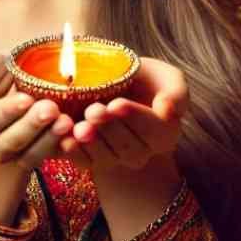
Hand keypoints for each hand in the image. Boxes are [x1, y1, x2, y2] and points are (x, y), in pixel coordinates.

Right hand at [0, 51, 73, 172]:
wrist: (24, 82)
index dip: (5, 113)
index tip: (26, 99)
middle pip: (9, 143)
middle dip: (31, 126)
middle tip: (51, 108)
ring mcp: (18, 155)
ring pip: (29, 156)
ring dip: (49, 140)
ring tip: (67, 122)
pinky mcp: (42, 156)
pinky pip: (50, 159)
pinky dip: (64, 148)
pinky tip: (75, 137)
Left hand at [60, 56, 188, 174]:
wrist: (114, 87)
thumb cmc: (143, 81)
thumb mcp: (166, 77)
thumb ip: (176, 92)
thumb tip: (166, 110)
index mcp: (165, 134)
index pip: (155, 131)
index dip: (135, 118)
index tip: (117, 104)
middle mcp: (142, 152)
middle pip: (129, 147)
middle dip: (109, 129)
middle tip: (93, 110)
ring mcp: (116, 160)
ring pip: (106, 158)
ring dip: (92, 143)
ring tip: (79, 127)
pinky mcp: (92, 161)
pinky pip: (85, 163)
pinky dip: (74, 153)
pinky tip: (65, 140)